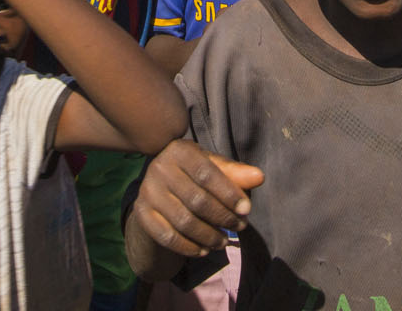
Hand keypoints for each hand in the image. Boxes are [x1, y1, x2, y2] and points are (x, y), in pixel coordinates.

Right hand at [130, 139, 264, 258]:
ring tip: (224, 241)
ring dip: (209, 236)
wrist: (158, 192)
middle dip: (223, 217)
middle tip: (240, 227)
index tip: (247, 210)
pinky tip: (205, 250)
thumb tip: (259, 177)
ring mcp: (147, 192)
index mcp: (179, 150)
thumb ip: (235, 173)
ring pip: (184, 222)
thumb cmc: (193, 176)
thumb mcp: (213, 169)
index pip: (208, 174)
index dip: (229, 193)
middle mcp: (159, 167)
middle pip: (197, 200)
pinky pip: (168, 237)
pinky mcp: (142, 214)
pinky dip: (190, 247)